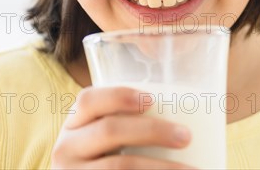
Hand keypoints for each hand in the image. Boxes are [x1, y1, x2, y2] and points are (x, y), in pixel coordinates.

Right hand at [51, 86, 196, 168]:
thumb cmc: (109, 158)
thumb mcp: (105, 139)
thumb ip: (129, 123)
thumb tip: (193, 114)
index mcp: (74, 124)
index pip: (88, 100)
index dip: (118, 96)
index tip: (151, 100)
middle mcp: (66, 148)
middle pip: (110, 131)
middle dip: (153, 131)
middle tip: (186, 137)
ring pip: (120, 166)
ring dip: (162, 168)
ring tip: (193, 169)